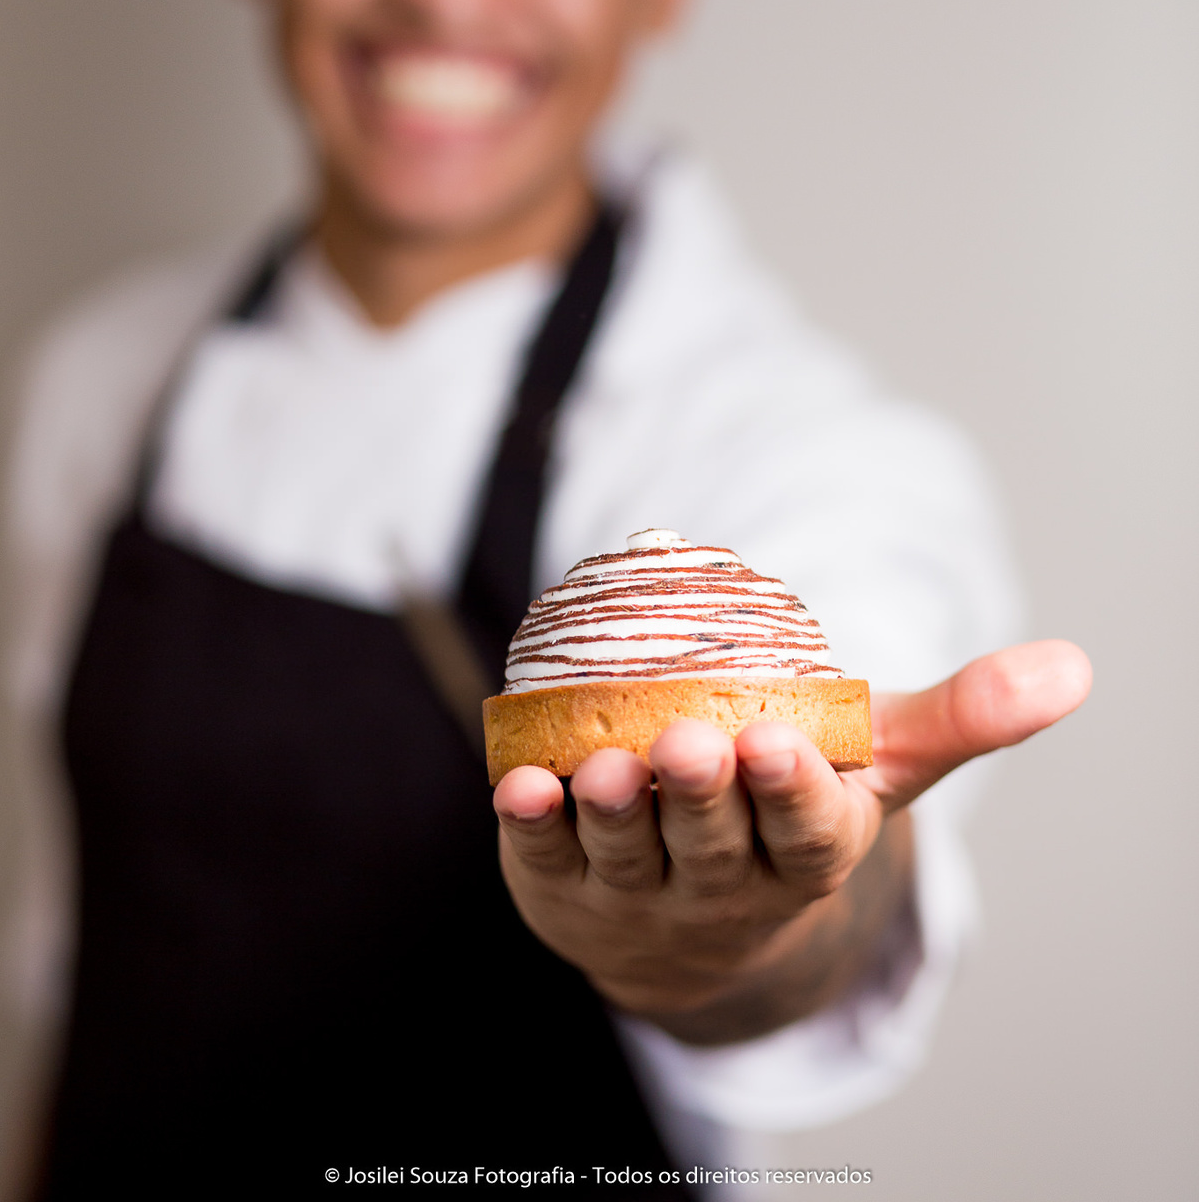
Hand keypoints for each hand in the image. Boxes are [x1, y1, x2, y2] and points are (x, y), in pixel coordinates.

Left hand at [493, 640, 1091, 1023]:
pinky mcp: (563, 886)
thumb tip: (1070, 667)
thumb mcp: (881, 764)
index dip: (791, 794)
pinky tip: (518, 781)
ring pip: (629, 854)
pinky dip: (531, 825)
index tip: (778, 745)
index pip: (805, 834)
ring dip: (616, 811)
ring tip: (609, 764)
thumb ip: (963, 714)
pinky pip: (544, 858)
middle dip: (704, 795)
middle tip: (693, 741)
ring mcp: (639, 895)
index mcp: (807, 854)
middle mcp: (725, 887)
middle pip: (714, 843)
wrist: (700, 921)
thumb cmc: (797, 810)